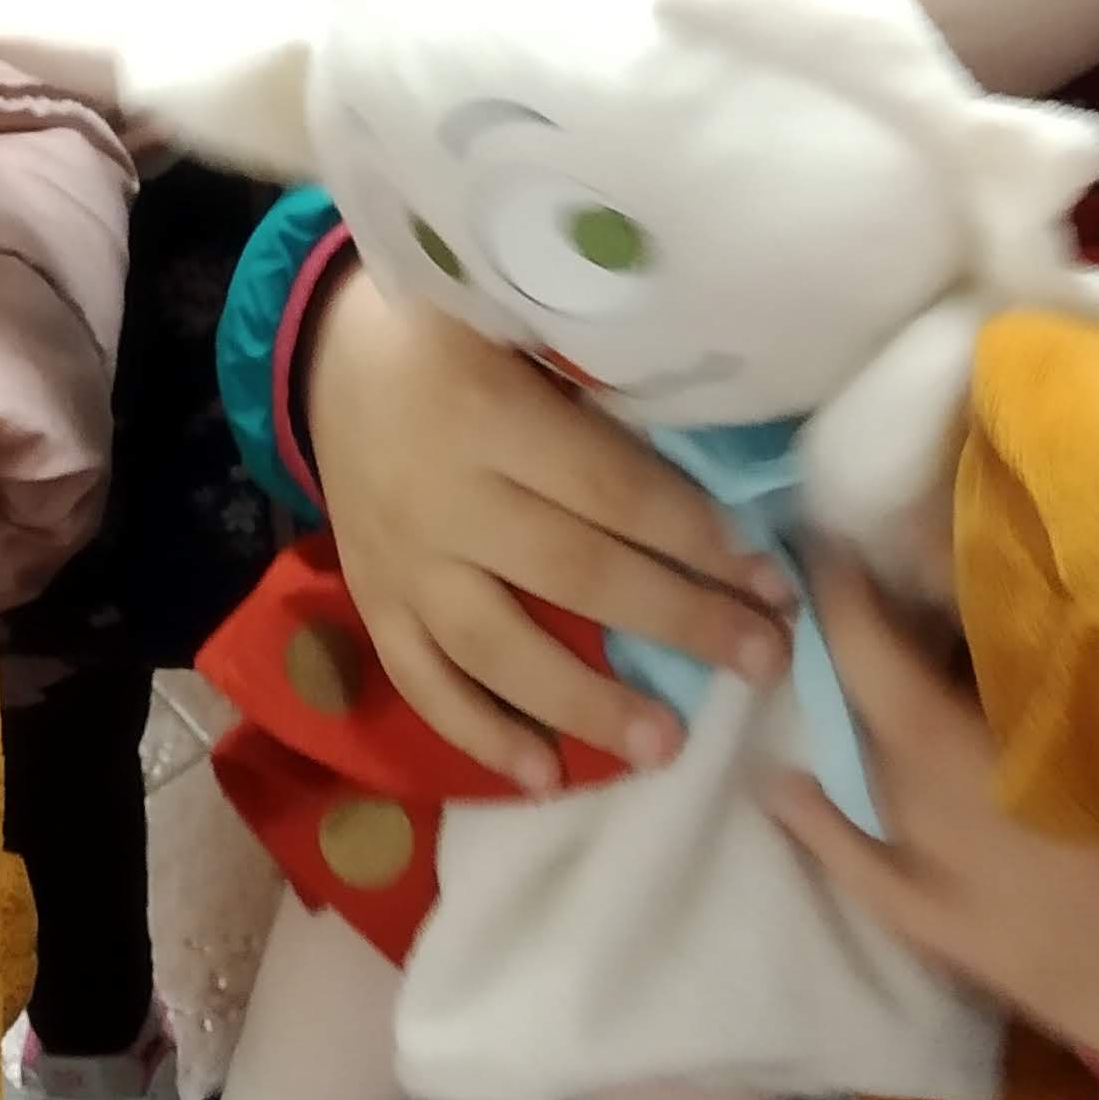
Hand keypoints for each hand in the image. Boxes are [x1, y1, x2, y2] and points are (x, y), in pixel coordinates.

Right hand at [306, 276, 791, 789]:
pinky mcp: (370, 600)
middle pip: (573, 572)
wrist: (327, 351)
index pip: (610, 488)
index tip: (771, 578)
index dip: (696, 537)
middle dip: (678, 621)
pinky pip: (420, 679)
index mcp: (487, 410)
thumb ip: (597, 382)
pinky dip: (477, 734)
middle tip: (764, 661)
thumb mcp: (520, 321)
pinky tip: (542, 777)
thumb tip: (723, 453)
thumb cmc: (454, 329)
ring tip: (666, 744)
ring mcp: (400, 558)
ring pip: (496, 646)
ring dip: (585, 702)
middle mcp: (441, 494)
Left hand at [770, 550, 1098, 1070]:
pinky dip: (815, 822)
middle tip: (851, 564)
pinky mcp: (944, 929)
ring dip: (854, 703)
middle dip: (864, 622)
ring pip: (874, 760)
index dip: (908, 564)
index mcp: (1037, 725)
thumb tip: (1071, 586)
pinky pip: (856, 865)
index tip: (881, 516)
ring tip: (842, 652)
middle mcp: (971, 781)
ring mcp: (945, 860)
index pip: (952, 622)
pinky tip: (783, 784)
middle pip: (892, 687)